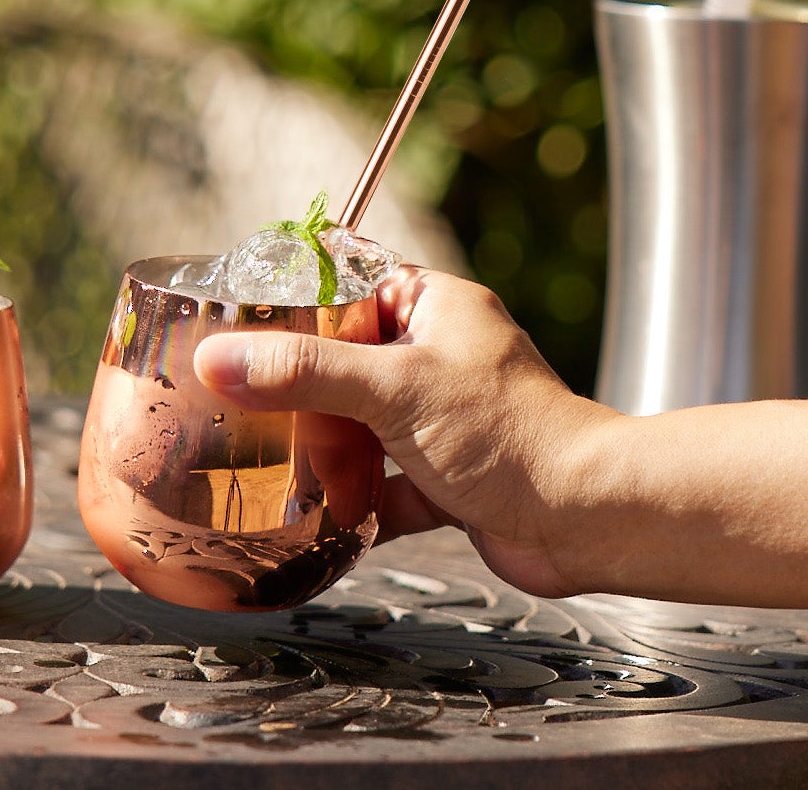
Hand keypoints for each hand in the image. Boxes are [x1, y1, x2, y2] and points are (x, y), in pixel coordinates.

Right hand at [193, 265, 615, 598]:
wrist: (586, 520)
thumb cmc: (512, 436)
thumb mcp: (394, 390)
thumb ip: (304, 373)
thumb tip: (220, 358)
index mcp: (436, 308)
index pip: (353, 286)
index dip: (300, 304)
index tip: (246, 323)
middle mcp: (442, 355)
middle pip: (349, 362)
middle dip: (304, 392)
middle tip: (249, 404)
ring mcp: (446, 417)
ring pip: (365, 424)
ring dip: (329, 449)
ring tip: (276, 463)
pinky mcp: (450, 475)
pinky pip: (388, 481)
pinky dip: (359, 500)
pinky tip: (323, 518)